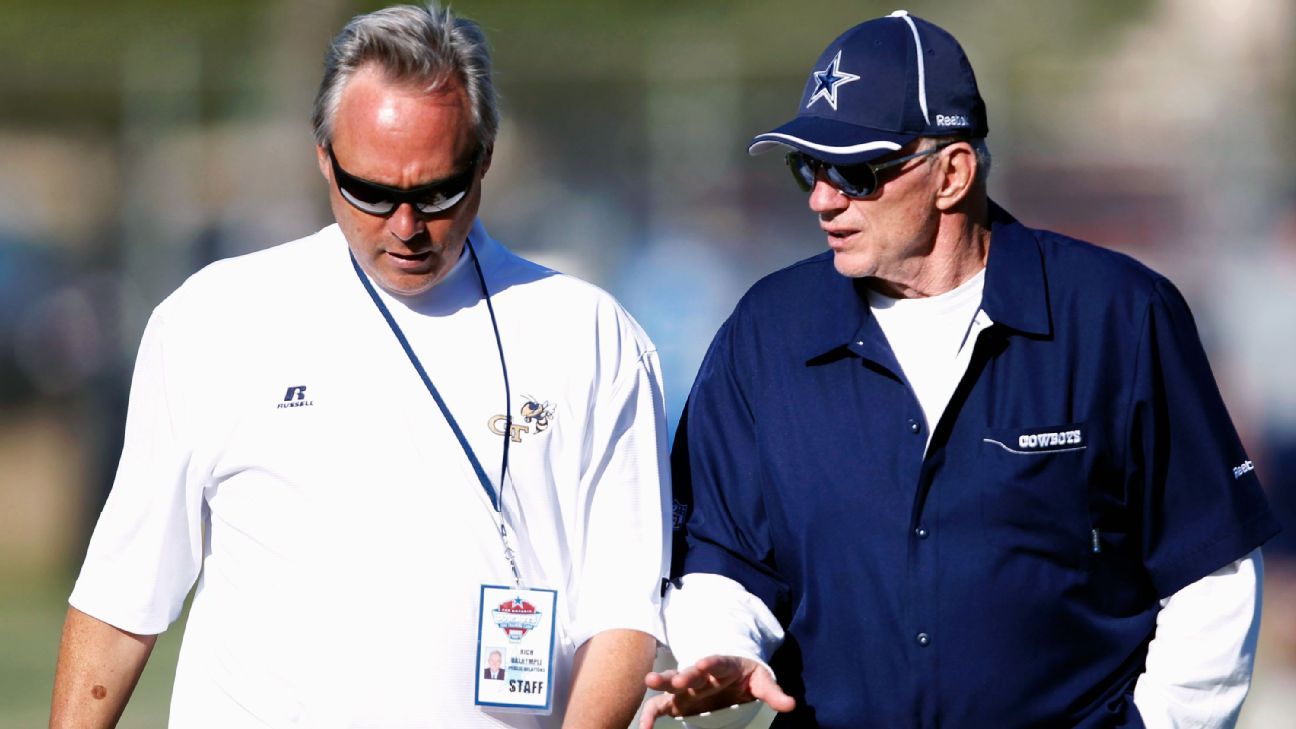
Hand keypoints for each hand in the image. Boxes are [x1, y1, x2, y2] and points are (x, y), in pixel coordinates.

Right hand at [639, 655, 794, 727]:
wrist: (733, 675)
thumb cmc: (747, 677)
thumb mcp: (762, 682)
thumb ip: (773, 693)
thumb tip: (791, 705)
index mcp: (723, 666)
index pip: (718, 662)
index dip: (711, 662)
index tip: (704, 662)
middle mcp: (701, 675)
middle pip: (691, 672)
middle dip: (683, 674)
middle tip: (675, 678)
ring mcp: (688, 688)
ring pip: (671, 684)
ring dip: (661, 683)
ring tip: (649, 681)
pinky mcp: (678, 702)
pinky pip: (660, 707)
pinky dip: (650, 716)